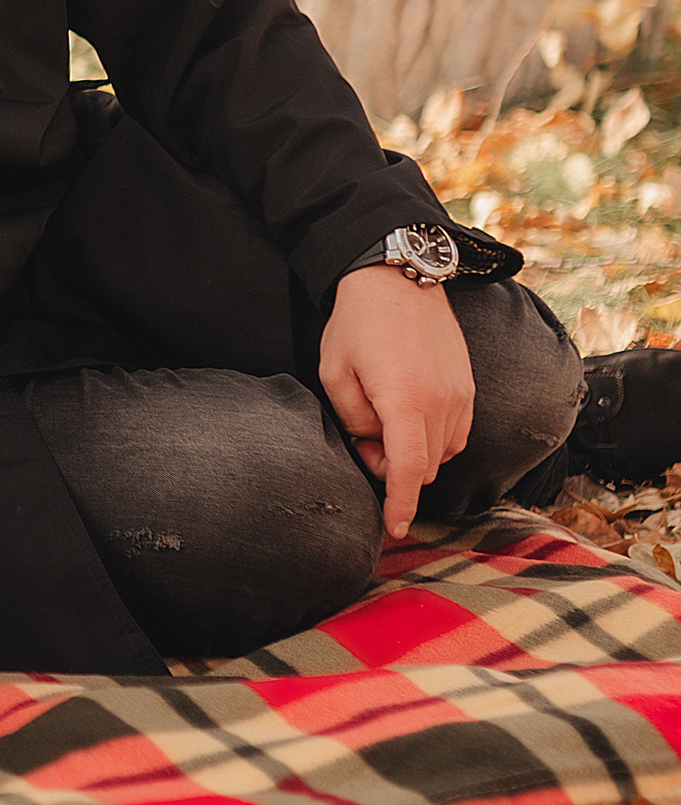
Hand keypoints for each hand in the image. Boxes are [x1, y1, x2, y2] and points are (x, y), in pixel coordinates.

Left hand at [318, 267, 475, 542]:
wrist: (399, 276)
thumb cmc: (358, 322)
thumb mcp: (335, 373)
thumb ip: (354, 420)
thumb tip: (375, 450)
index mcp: (405, 400)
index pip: (409, 471)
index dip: (401, 505)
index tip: (396, 529)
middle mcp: (442, 401)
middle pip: (425, 465)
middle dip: (393, 470)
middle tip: (363, 439)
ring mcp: (461, 394)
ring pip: (442, 452)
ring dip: (414, 454)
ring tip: (382, 420)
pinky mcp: (468, 386)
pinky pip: (456, 432)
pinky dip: (433, 439)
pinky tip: (408, 416)